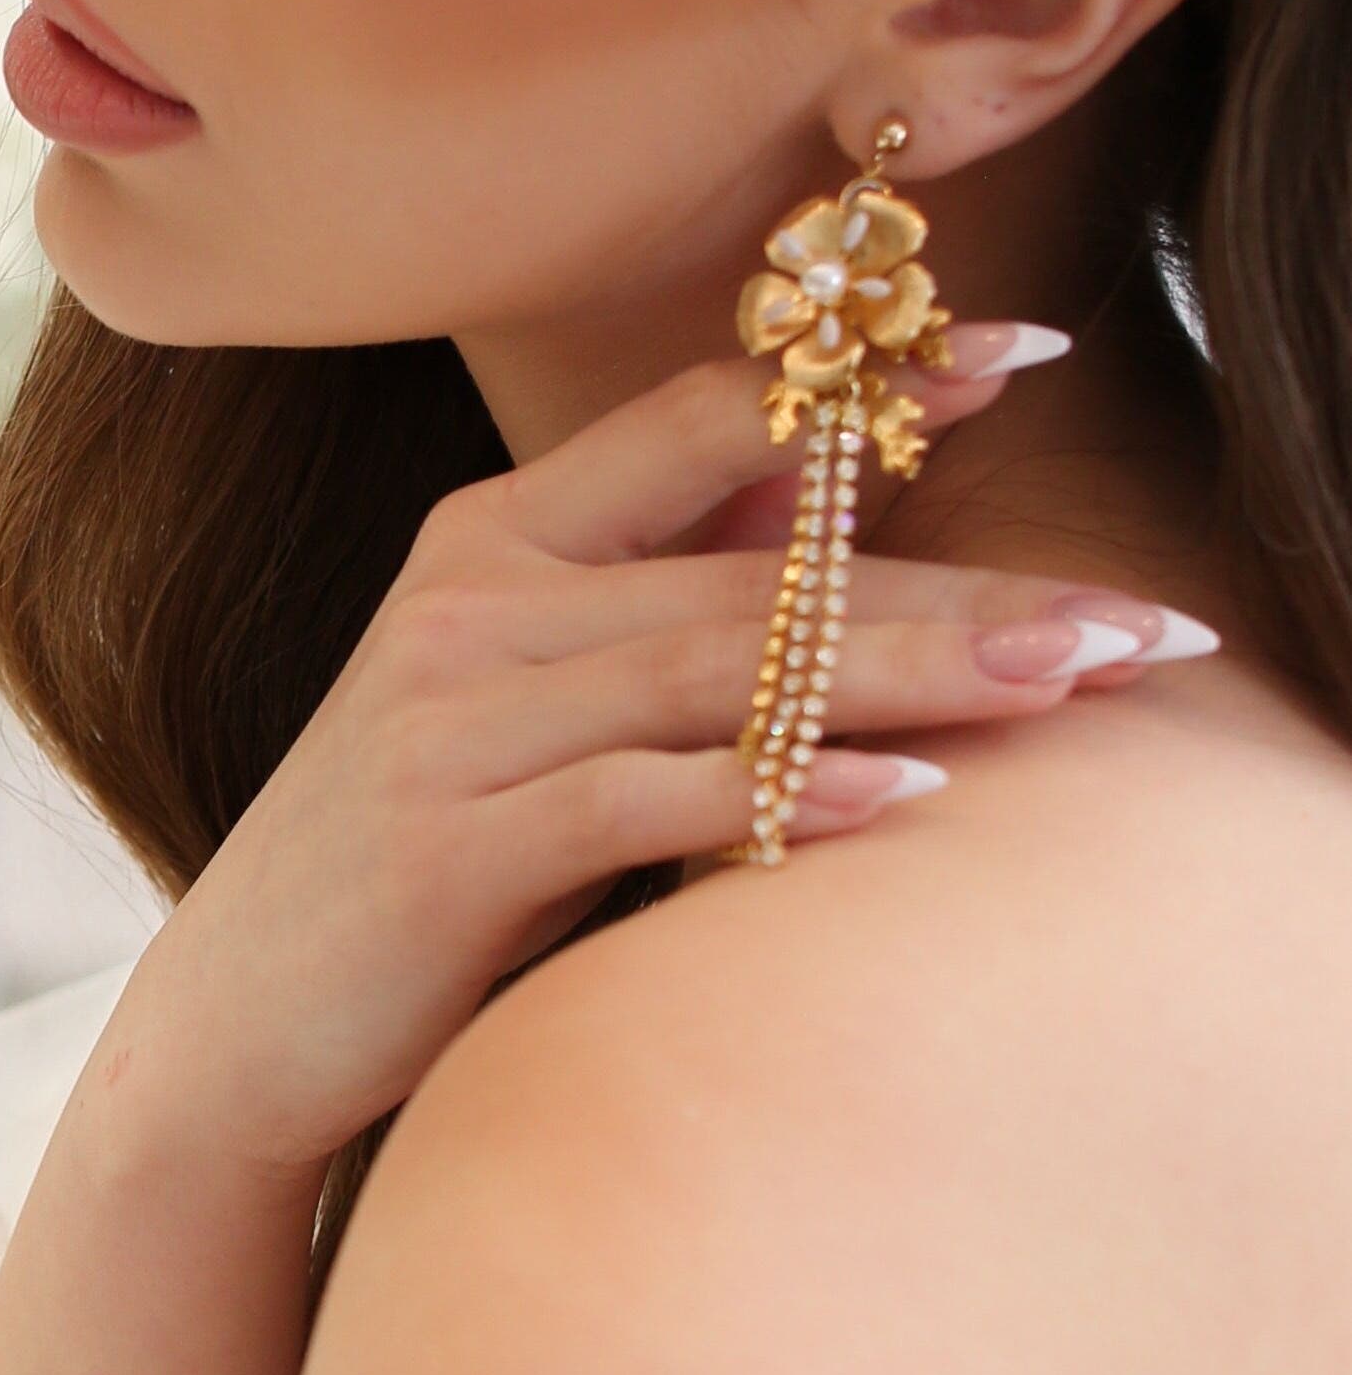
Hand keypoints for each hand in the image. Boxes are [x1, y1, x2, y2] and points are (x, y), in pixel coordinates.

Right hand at [107, 332, 1203, 1181]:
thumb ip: (646, 594)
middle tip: (1135, 617)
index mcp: (486, 541)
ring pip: (718, 674)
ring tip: (1072, 681)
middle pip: (751, 571)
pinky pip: (647, 801)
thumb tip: (822, 501)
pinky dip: (786, 797)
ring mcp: (448, 723)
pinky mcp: (448, 846)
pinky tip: (911, 802)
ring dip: (910, 676)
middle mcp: (463, 606)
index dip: (864, 386)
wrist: (239, 1022)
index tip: (1028, 352)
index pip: (700, 423)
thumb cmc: (411, 859)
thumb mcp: (514, 699)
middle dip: (957, 586)